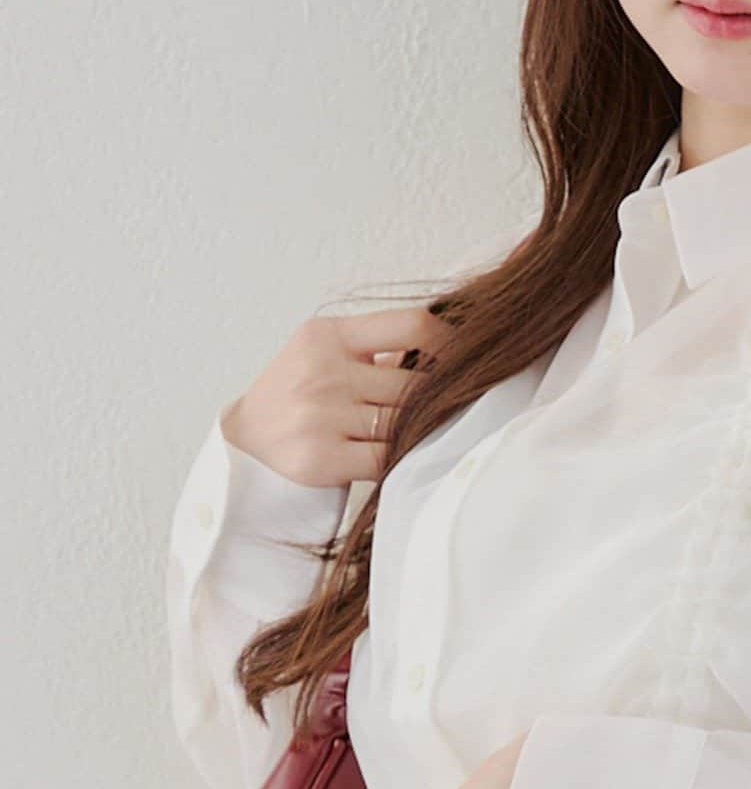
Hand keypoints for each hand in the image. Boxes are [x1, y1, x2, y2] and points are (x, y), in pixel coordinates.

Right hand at [221, 300, 457, 488]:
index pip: (412, 326)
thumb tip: (449, 349)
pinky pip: (386, 461)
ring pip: (403, 425)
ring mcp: (320, 415)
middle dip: (436, 401)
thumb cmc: (298, 395)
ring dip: (420, 433)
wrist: (245, 442)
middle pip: (416, 385)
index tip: (468, 361)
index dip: (451, 344)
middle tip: (453, 411)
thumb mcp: (325, 354)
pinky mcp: (320, 458)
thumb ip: (377, 351)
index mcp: (329, 335)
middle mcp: (324, 370)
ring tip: (425, 436)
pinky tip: (400, 460)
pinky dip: (400, 462)